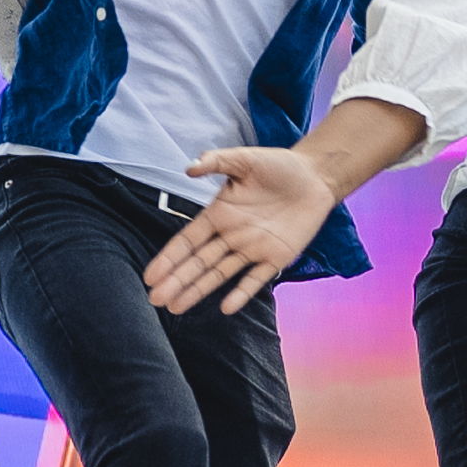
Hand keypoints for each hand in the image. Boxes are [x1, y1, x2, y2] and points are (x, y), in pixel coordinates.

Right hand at [146, 146, 334, 317]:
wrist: (315, 176)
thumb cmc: (278, 165)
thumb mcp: (244, 158)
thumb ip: (216, 162)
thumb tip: (189, 168)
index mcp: (219, 214)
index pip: (187, 241)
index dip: (169, 258)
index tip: (151, 275)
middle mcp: (231, 235)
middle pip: (198, 263)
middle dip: (177, 281)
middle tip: (156, 300)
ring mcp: (252, 248)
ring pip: (219, 274)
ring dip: (198, 290)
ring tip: (176, 307)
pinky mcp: (276, 257)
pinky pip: (255, 279)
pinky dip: (241, 293)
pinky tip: (226, 308)